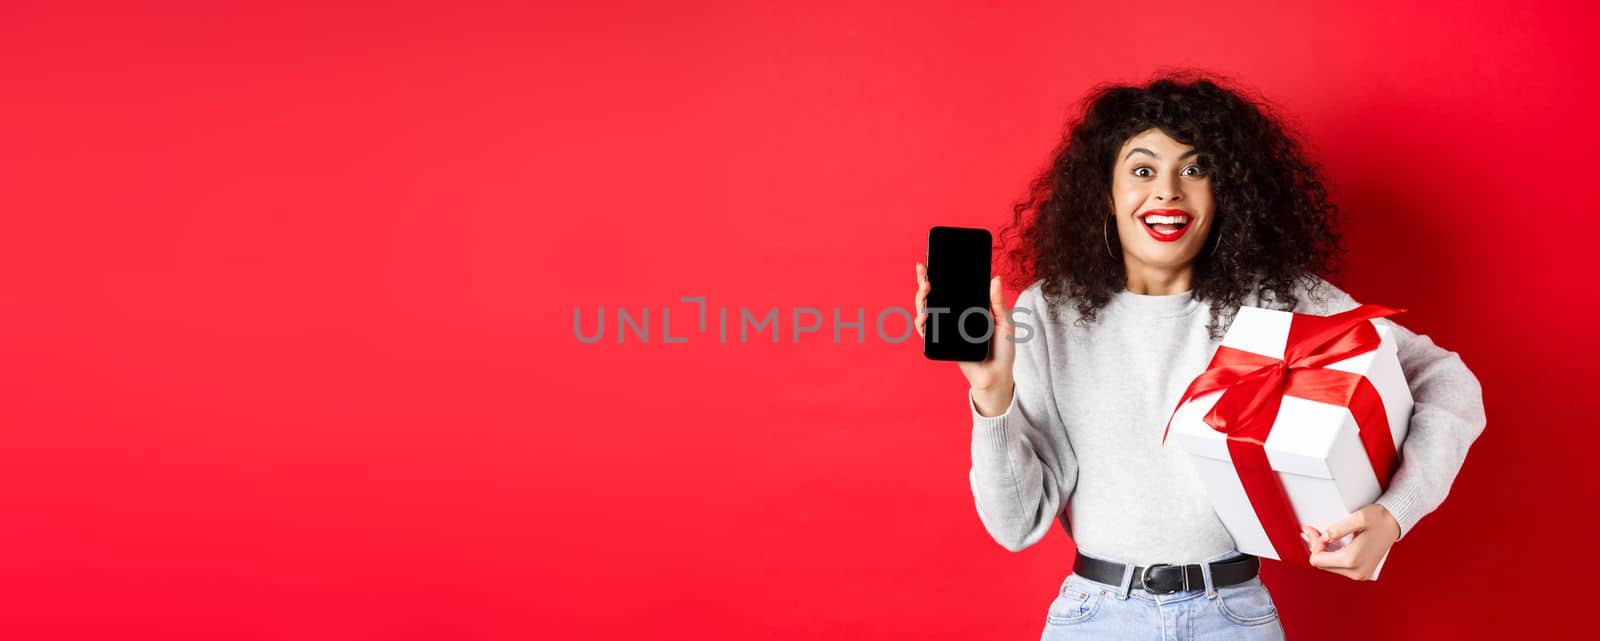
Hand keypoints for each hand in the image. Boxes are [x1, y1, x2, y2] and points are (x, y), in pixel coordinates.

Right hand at [914, 263, 1014, 414]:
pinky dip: (922, 323)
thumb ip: (999, 303)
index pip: (949, 290)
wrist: (997, 376)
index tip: (930, 263)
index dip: (937, 277)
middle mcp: (954, 318)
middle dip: (923, 284)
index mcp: (968, 309)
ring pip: (925, 312)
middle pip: (933, 298)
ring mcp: (946, 331)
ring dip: (921, 300)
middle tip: (925, 274)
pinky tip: (925, 315)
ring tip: (926, 290)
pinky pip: (927, 333)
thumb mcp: (1005, 323)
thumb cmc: (1003, 351)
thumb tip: (995, 278)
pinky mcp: (942, 344)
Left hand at [1301, 504, 1399, 580]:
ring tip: (1320, 536)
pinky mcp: (1362, 572)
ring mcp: (1360, 574)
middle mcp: (1356, 572)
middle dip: (1315, 547)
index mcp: (1352, 560)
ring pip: (1329, 566)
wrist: (1395, 524)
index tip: (1312, 530)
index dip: (1313, 543)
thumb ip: (1337, 529)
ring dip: (1323, 551)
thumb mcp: (1358, 518)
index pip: (1318, 560)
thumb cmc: (1379, 519)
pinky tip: (1329, 544)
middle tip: (1312, 531)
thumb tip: (1324, 537)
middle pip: (1322, 565)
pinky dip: (1331, 555)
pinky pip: (1339, 567)